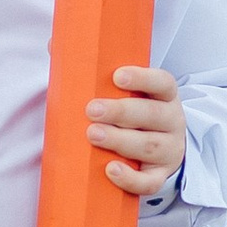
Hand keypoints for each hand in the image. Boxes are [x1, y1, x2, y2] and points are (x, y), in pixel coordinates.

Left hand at [87, 61, 185, 198]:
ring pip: (149, 146)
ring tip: (92, 134)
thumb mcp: (125, 92)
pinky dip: (131, 179)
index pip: (163, 82)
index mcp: (164, 95)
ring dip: (120, 140)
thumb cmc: (134, 113)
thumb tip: (54, 44)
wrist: (162, 148)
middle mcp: (172, 121)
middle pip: (153, 115)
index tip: (117, 76)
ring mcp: (168, 150)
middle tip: (91, 109)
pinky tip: (111, 170)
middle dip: (122, 112)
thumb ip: (94, 69)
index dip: (143, 78)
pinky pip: (150, 182)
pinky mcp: (160, 175)